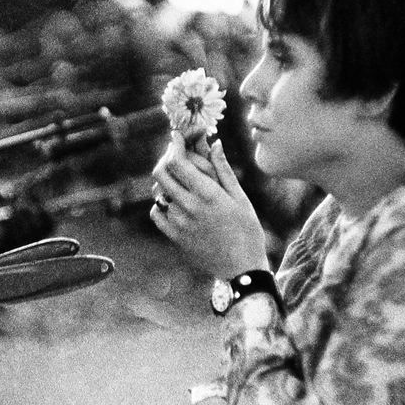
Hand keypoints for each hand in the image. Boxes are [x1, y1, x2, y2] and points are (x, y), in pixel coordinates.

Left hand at [150, 134, 268, 277]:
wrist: (242, 269)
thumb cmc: (248, 231)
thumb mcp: (240, 198)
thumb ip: (223, 170)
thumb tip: (214, 143)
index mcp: (208, 194)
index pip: (178, 162)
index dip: (175, 145)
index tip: (177, 136)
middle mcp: (189, 207)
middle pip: (161, 173)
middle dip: (166, 158)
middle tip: (176, 155)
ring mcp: (179, 223)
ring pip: (159, 192)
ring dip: (167, 182)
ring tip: (181, 181)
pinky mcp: (174, 237)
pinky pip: (157, 213)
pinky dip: (161, 204)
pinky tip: (175, 202)